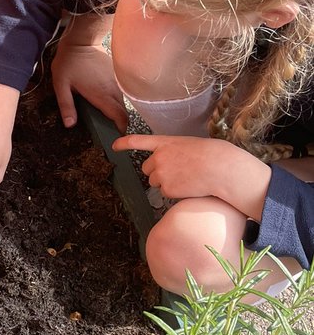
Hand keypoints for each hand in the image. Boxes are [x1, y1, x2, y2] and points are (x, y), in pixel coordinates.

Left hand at [51, 22, 127, 132]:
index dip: (121, 127)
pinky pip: (120, 92)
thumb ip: (66, 106)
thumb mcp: (61, 85)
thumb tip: (70, 124)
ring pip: (123, 101)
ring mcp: (115, 81)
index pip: (119, 115)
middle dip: (119, 122)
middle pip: (123, 111)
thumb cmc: (69, 62)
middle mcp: (112, 89)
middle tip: (110, 130)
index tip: (117, 135)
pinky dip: (116, 100)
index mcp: (101, 94)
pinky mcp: (115, 75)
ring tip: (107, 118)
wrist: (81, 40)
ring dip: (118, 111)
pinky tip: (106, 101)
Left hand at [111, 133, 270, 218]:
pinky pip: (165, 193)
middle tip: (178, 171)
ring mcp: (160, 173)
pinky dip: (175, 193)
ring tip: (186, 178)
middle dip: (157, 172)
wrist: (220, 168)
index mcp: (164, 143)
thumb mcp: (188, 145)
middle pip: (147, 169)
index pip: (138, 141)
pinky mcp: (166, 188)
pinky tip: (188, 186)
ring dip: (166, 182)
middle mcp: (158, 157)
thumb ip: (172, 152)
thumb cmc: (211, 155)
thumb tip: (166, 165)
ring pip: (155, 182)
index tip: (114, 146)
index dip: (124, 143)